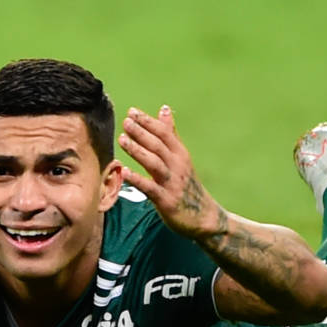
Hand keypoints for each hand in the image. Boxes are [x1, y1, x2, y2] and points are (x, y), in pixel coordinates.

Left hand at [117, 106, 224, 239]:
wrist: (204, 217)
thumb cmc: (187, 185)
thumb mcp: (181, 157)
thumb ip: (171, 134)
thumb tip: (164, 108)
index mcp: (180, 154)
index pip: (164, 133)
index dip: (148, 122)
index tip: (132, 112)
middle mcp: (177, 166)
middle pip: (158, 145)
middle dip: (142, 132)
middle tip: (126, 121)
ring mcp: (172, 183)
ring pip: (154, 163)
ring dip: (138, 151)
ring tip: (122, 140)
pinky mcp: (167, 200)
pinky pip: (150, 188)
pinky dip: (138, 179)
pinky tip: (124, 172)